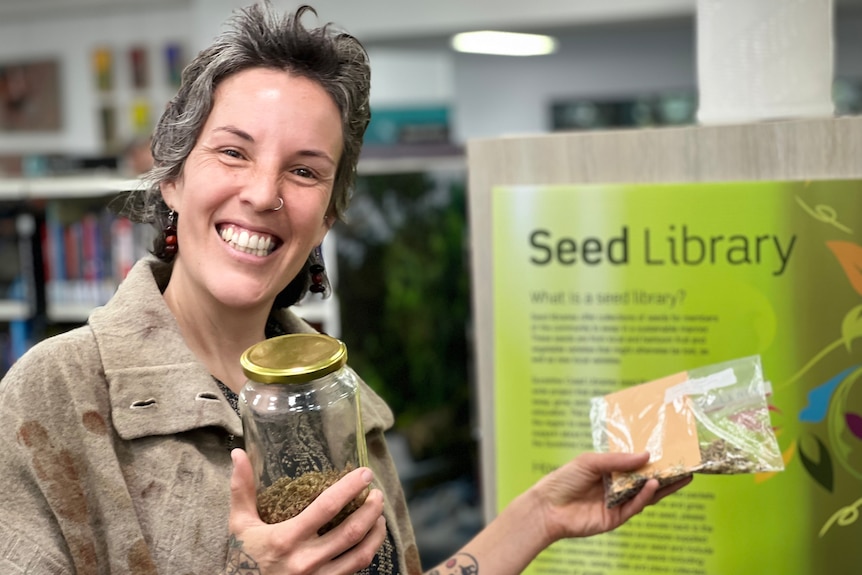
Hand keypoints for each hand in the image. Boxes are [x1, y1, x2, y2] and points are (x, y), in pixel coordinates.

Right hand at [224, 449, 386, 574]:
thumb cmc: (242, 558)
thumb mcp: (240, 524)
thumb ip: (242, 489)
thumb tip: (238, 453)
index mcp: (286, 538)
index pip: (326, 507)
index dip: (349, 488)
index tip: (365, 474)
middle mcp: (305, 560)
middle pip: (351, 531)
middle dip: (371, 509)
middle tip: (377, 493)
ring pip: (360, 554)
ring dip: (375, 532)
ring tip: (379, 515)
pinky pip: (355, 570)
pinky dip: (368, 552)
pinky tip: (370, 539)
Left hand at [532, 451, 690, 543]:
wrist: (547, 507)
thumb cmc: (564, 480)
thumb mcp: (590, 462)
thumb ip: (618, 460)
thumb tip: (647, 454)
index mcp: (611, 471)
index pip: (636, 465)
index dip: (653, 459)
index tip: (672, 451)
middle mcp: (617, 487)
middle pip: (646, 480)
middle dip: (667, 474)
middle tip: (688, 466)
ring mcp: (618, 503)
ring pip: (646, 495)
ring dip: (663, 486)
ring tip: (680, 475)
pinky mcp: (616, 518)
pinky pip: (635, 506)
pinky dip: (645, 496)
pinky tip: (653, 484)